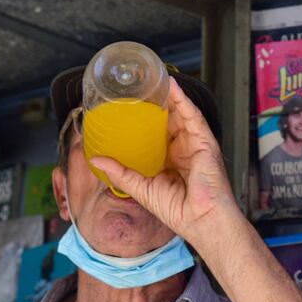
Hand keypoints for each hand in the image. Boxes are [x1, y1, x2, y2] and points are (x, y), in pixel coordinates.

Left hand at [89, 78, 238, 246]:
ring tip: (152, 81)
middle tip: (139, 90)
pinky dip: (183, 100)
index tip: (128, 109)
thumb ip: (120, 173)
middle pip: (168, 121)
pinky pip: (193, 116)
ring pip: (180, 114)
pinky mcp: (205, 142)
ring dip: (168, 97)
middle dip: (155, 105)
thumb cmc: (179, 212)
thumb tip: (96, 159)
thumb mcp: (141, 188)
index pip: (156, 135)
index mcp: (170, 162)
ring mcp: (195, 145)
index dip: (144, 121)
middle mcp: (183, 150)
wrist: (201, 221)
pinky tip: (171, 87)